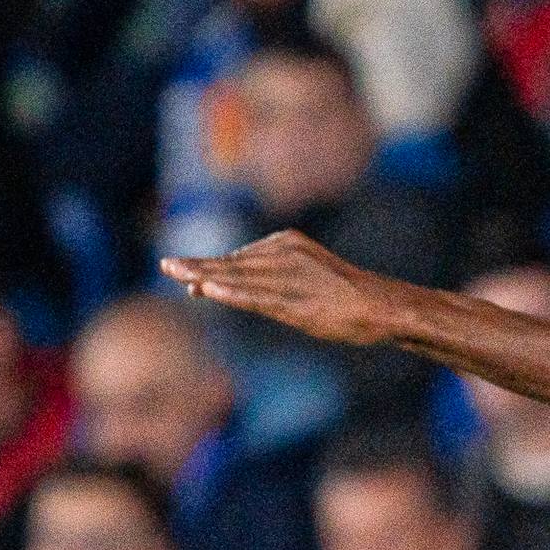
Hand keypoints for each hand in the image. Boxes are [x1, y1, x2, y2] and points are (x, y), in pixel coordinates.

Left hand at [163, 233, 396, 348]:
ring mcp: (290, 276)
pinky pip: (255, 296)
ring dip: (204, 276)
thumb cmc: (348, 297)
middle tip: (167, 266)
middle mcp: (285, 253)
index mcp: (288, 243)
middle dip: (198, 266)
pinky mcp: (295, 299)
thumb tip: (250, 285)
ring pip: (237, 276)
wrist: (382, 305)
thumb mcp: (311, 276)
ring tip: (176, 274)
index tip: (191, 280)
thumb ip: (277, 277)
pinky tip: (208, 290)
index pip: (240, 257)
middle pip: (232, 262)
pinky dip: (230, 292)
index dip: (212, 269)